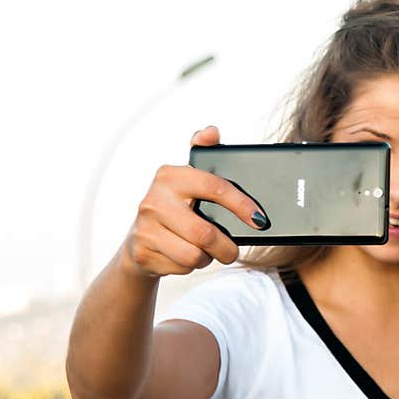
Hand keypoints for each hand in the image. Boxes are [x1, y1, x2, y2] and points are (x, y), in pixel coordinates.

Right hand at [121, 125, 263, 278]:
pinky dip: (191, 266)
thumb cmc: (175, 208)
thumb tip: (212, 131)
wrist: (139, 242)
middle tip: (233, 250)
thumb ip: (203, 154)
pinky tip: (184, 256)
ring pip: (195, 254)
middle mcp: (154, 200)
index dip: (241, 204)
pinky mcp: (143, 252)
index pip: (214, 187)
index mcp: (170, 176)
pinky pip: (182, 266)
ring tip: (205, 251)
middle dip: (227, 247)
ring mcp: (146, 227)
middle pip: (205, 232)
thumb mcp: (188, 181)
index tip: (259, 219)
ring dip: (208, 258)